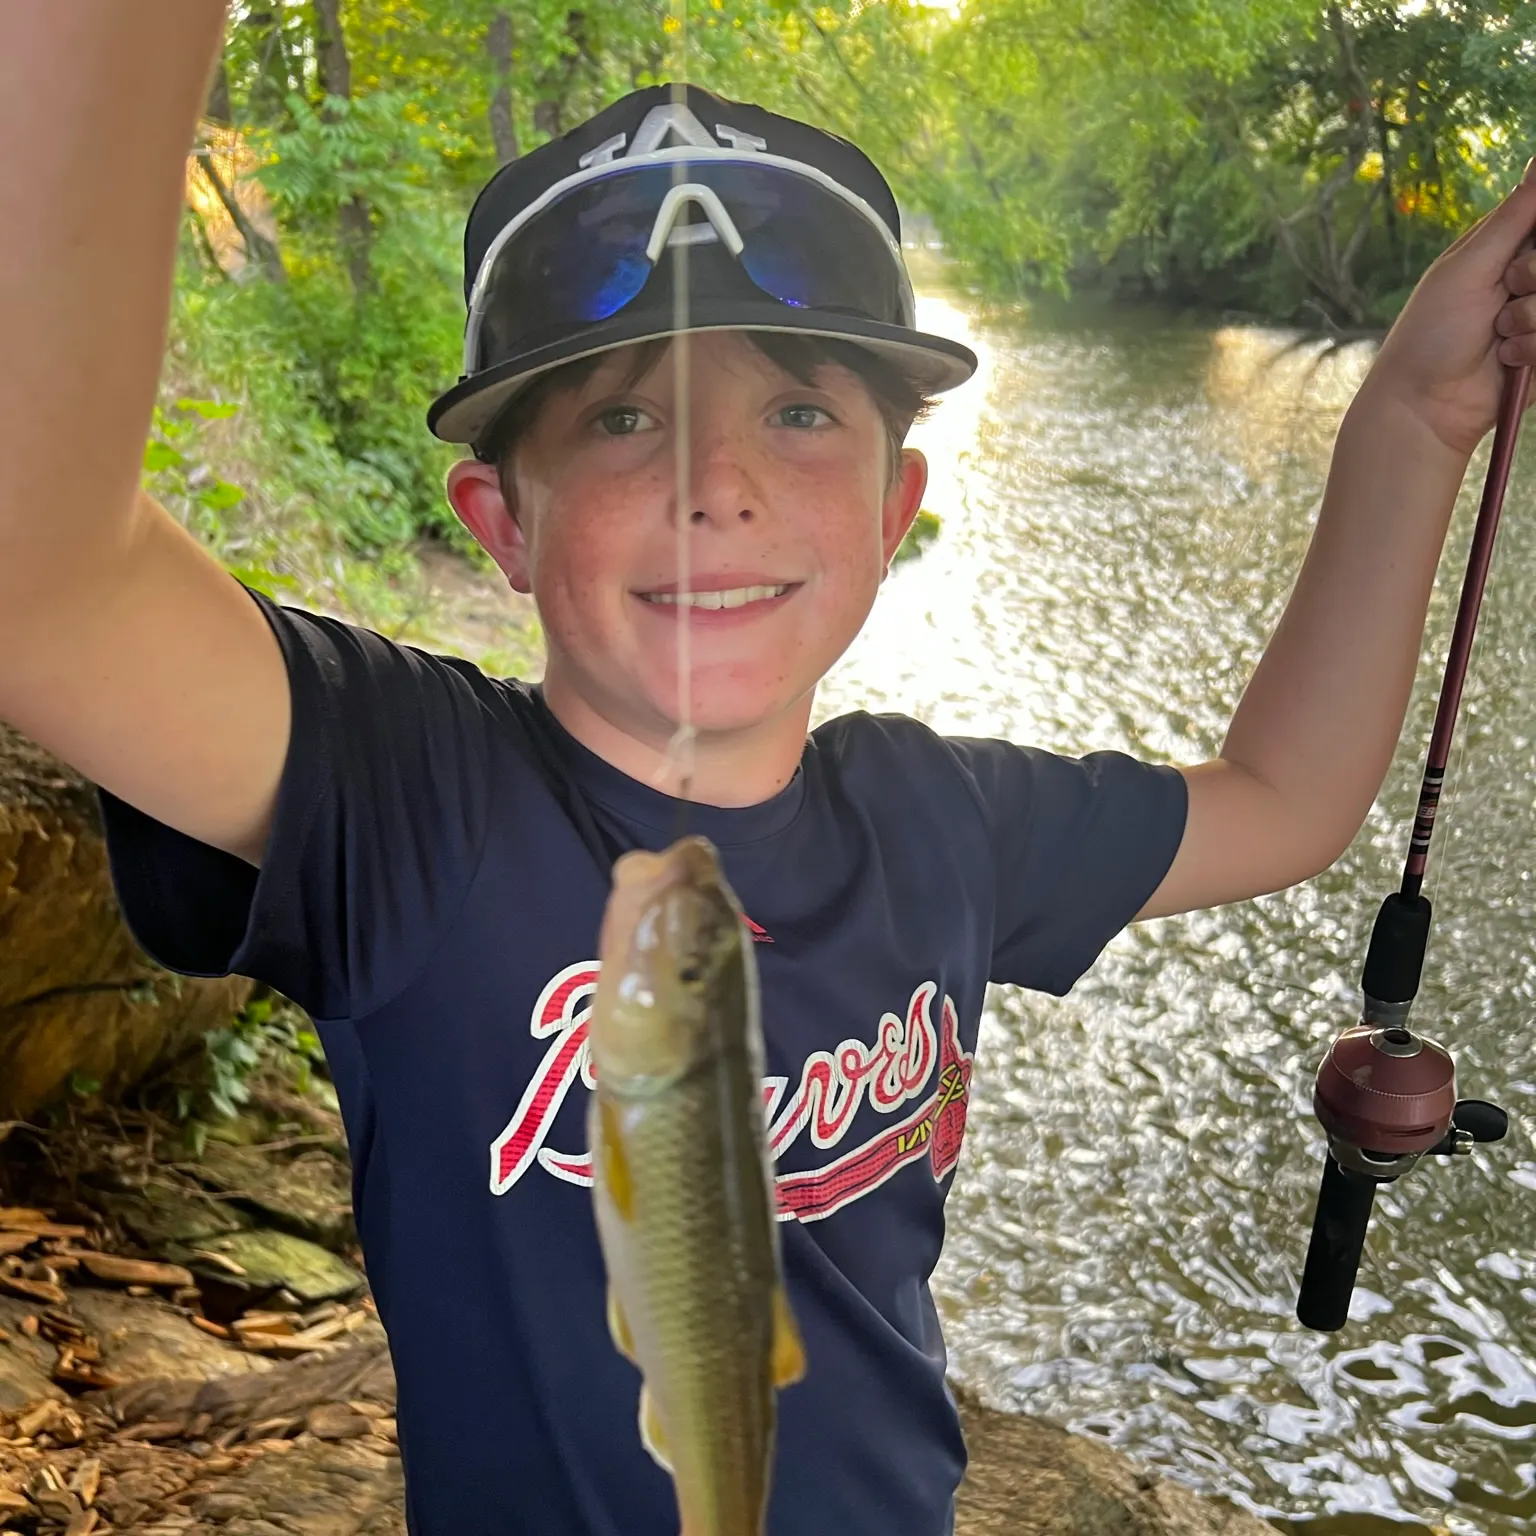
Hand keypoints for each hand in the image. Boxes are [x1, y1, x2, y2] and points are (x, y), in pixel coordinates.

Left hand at [1361, 161, 1535, 458]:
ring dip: (1533, 317)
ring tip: (1499, 333)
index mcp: (1508, 246)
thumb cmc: (1431, 332)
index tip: (1518, 265)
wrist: (1424, 405)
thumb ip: (1515, 215)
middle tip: (1506, 290)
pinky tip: (1507, 359)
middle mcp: (1528, 277)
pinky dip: (1535, 349)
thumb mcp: (1469, 266)